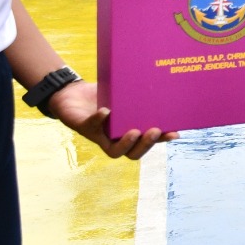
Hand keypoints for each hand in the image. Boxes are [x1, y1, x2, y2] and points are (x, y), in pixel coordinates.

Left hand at [47, 81, 174, 158]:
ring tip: (135, 131)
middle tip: (155, 130)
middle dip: (145, 145)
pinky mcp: (82, 127)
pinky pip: (91, 126)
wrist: (71, 94)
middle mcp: (113, 140)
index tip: (174, 133)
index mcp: (125, 134)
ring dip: (125, 143)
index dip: (160, 142)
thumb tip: (166, 90)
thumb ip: (137, 100)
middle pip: (131, 154)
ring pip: (113, 151)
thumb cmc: (101, 97)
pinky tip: (106, 111)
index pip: (146, 143)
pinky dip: (99, 119)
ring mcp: (98, 136)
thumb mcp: (121, 98)